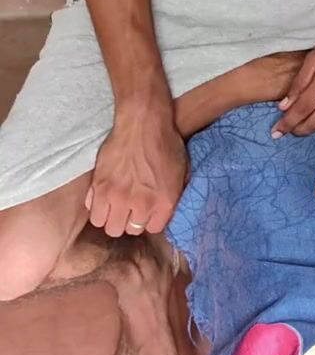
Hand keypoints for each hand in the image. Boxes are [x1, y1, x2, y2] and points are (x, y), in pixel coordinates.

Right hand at [87, 95, 186, 236]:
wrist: (143, 124)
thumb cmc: (166, 144)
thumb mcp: (182, 172)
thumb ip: (172, 196)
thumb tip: (162, 211)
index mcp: (165, 202)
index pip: (152, 228)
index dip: (148, 220)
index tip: (146, 212)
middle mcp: (141, 203)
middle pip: (128, 230)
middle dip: (129, 221)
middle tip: (129, 209)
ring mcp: (117, 196)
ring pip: (108, 226)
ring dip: (111, 218)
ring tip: (115, 207)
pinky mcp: (99, 186)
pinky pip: (93, 211)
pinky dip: (97, 208)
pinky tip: (104, 198)